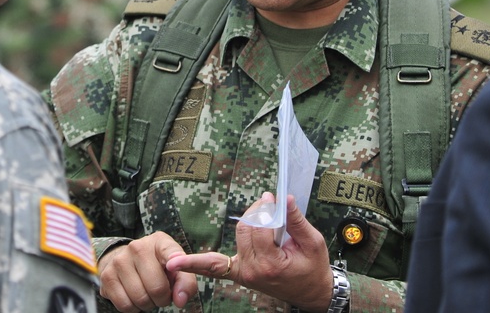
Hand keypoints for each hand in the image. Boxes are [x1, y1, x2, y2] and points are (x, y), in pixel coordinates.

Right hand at [97, 231, 198, 311]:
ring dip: (147, 304)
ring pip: (140, 299)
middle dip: (162, 299)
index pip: (170, 251)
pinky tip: (134, 297)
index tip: (173, 268)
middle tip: (161, 294)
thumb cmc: (157, 266)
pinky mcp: (107, 276)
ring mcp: (119, 260)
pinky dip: (133, 308)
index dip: (174, 261)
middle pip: (157, 288)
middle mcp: (137, 247)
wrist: (127, 261)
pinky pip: (125, 306)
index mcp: (159, 241)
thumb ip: (185, 282)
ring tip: (147, 293)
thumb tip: (180, 300)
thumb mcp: (176, 269)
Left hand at [165, 192, 333, 311]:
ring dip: (249, 222)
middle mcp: (252, 271)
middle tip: (270, 203)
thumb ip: (297, 220)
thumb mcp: (313, 243)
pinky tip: (175, 264)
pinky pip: (214, 267)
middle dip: (257, 212)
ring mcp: (244, 274)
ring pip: (238, 235)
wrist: (312, 293)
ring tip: (265, 215)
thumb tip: (284, 197)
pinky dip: (196, 263)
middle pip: (245, 229)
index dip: (266, 208)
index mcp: (271, 265)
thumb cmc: (313, 269)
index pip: (260, 228)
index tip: (273, 196)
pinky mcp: (239, 274)